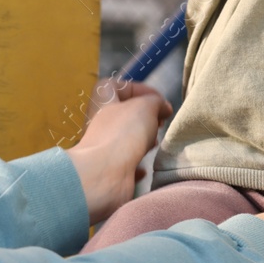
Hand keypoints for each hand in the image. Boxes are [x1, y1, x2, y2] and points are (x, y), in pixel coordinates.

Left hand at [66, 79, 173, 224]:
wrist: (104, 176)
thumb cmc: (123, 134)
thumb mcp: (146, 106)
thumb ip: (156, 102)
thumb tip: (163, 108)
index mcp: (103, 102)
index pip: (114, 86)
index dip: (137, 88)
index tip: (158, 100)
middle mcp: (101, 124)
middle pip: (123, 114)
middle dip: (144, 117)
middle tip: (159, 122)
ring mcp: (104, 149)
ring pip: (125, 139)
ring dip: (142, 140)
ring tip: (155, 143)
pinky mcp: (109, 171)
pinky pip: (125, 164)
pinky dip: (137, 164)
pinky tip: (146, 166)